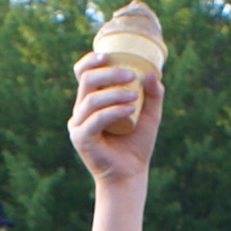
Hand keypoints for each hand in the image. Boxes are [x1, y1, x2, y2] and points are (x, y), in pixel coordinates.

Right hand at [68, 51, 162, 184]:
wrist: (130, 175)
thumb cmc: (137, 144)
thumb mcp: (150, 115)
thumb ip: (153, 94)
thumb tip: (153, 72)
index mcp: (92, 101)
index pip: (83, 74)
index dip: (90, 60)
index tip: (108, 55)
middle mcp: (81, 111)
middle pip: (87, 80)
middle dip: (109, 73)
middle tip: (131, 75)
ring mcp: (78, 125)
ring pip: (91, 99)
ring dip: (114, 93)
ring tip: (135, 96)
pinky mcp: (81, 139)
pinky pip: (95, 119)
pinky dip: (113, 111)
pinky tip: (129, 110)